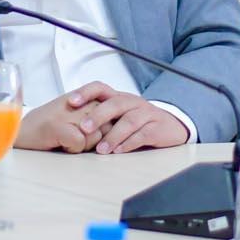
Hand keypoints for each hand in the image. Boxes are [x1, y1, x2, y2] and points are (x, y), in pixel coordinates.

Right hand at [16, 87, 108, 151]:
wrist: (20, 132)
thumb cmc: (48, 127)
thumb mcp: (75, 115)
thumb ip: (96, 116)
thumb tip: (120, 127)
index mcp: (84, 96)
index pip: (113, 108)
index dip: (108, 125)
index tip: (94, 131)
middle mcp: (78, 101)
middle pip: (107, 126)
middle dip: (96, 138)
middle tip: (75, 137)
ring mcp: (67, 112)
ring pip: (95, 136)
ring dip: (84, 145)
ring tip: (66, 139)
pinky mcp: (57, 126)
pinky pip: (80, 142)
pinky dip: (71, 148)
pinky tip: (60, 143)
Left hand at [69, 88, 190, 153]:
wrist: (170, 127)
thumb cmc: (137, 122)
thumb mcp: (118, 116)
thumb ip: (98, 118)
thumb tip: (69, 126)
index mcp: (118, 97)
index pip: (100, 88)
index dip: (85, 93)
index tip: (71, 102)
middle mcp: (132, 102)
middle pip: (115, 104)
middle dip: (98, 116)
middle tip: (84, 128)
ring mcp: (145, 113)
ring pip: (129, 121)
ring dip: (113, 135)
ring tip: (101, 149)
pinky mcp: (156, 128)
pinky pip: (142, 134)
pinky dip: (129, 143)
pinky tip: (119, 151)